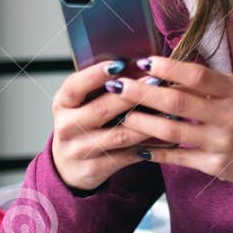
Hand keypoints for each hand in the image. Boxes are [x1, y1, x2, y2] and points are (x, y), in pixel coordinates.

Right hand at [49, 60, 160, 191]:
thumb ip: (102, 88)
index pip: (75, 86)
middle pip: (102, 108)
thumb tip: (139, 66)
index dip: (96, 74)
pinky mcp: (94, 168)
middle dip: (133, 94)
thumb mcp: (81, 104)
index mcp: (62, 103)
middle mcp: (66, 126)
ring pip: (120, 134)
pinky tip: (165, 136)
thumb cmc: (83, 124)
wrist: (68, 166)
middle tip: (156, 80)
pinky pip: (127, 155)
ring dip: (148, 122)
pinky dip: (148, 146)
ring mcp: (79, 149)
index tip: (119, 63)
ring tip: (170, 109)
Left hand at [115, 56, 232, 185]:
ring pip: (173, 131)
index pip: (196, 75)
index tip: (142, 62)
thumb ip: (206, 82)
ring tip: (122, 115)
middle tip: (118, 86)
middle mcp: (229, 115)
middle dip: (143, 93)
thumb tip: (166, 65)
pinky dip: (155, 152)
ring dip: (143, 122)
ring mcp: (222, 142)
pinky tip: (137, 146)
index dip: (167, 68)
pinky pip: (177, 157)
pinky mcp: (215, 165)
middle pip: (177, 102)